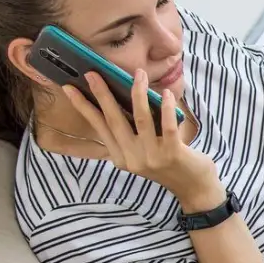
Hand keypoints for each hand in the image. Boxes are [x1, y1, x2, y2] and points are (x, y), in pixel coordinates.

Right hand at [64, 71, 222, 208]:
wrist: (194, 189)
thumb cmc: (169, 163)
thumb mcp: (143, 151)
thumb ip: (132, 132)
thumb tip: (122, 96)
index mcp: (120, 157)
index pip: (99, 127)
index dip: (84, 107)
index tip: (69, 88)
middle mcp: (132, 158)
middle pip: (113, 120)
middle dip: (102, 94)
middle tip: (92, 73)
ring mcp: (152, 157)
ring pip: (140, 119)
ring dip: (138, 94)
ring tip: (139, 73)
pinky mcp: (172, 154)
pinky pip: (167, 126)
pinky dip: (166, 107)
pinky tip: (166, 93)